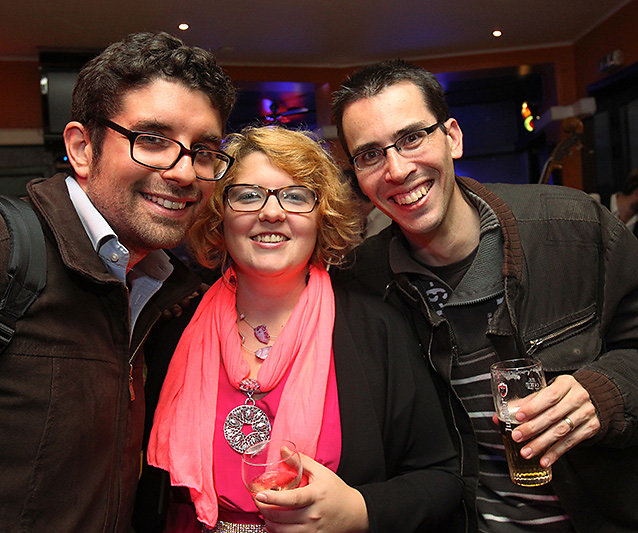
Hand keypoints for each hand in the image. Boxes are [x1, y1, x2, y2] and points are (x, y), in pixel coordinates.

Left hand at [254, 454, 368, 532]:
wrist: (354, 513)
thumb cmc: (337, 491)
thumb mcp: (321, 473)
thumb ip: (301, 461)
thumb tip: (284, 450)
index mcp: (315, 496)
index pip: (292, 500)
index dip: (273, 498)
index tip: (260, 495)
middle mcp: (313, 515)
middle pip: (282, 517)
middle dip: (264, 509)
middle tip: (258, 501)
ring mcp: (313, 530)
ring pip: (282, 531)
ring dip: (269, 522)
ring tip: (265, 512)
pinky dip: (277, 532)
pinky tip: (274, 524)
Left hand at [494, 374, 600, 467]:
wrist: (593, 397)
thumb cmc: (562, 394)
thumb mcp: (547, 392)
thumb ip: (525, 403)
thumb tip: (498, 416)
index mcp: (565, 383)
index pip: (549, 396)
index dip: (533, 407)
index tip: (517, 417)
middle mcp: (578, 397)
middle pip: (553, 415)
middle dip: (533, 428)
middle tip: (517, 437)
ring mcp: (587, 413)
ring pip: (562, 431)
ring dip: (542, 444)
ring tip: (526, 452)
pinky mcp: (591, 428)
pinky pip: (571, 442)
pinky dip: (556, 453)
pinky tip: (544, 460)